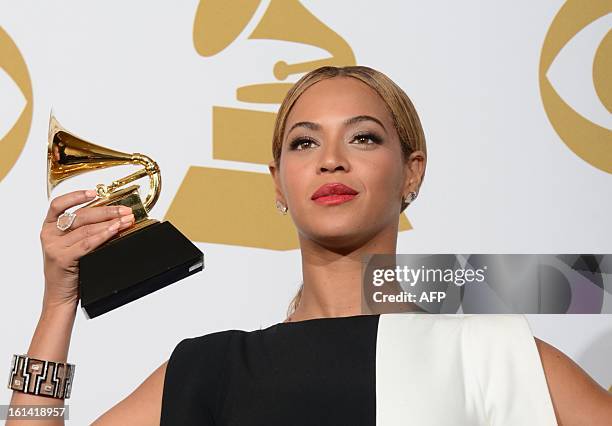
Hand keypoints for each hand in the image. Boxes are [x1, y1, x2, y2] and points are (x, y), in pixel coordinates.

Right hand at [40, 189, 134, 307]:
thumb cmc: (70, 271)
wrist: (60, 296)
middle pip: (80, 216)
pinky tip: (115, 230)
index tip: (94, 192)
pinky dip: (104, 235)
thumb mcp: (72, 246)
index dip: (76, 196)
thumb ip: (84, 231)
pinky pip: (87, 243)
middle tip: (125, 210)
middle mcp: (49, 235)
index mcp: (48, 228)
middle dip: (107, 212)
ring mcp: (54, 247)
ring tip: (126, 220)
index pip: (58, 205)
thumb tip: (112, 218)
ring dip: (111, 223)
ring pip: (86, 229)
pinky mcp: (62, 258)